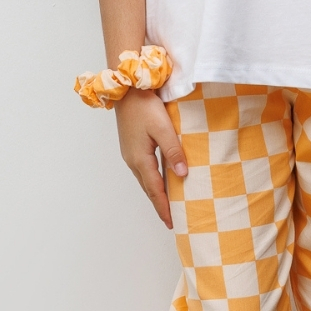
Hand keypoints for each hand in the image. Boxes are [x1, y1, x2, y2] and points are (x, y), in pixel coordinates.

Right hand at [114, 90, 187, 228]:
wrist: (127, 88)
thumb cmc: (145, 106)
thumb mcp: (163, 128)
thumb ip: (173, 151)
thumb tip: (183, 174)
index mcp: (140, 159)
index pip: (155, 190)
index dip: (164, 207)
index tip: (172, 222)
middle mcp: (132, 160)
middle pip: (148, 188)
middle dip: (159, 205)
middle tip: (171, 220)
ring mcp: (130, 153)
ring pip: (145, 180)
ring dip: (155, 193)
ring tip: (167, 205)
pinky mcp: (132, 146)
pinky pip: (143, 170)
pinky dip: (152, 181)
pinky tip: (160, 180)